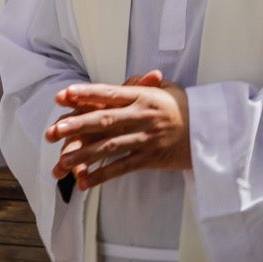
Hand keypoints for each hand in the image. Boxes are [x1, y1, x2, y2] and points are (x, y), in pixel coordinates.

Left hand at [46, 75, 190, 190]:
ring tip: (62, 160)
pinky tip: (85, 181)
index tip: (63, 95)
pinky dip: (103, 175)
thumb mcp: (166, 89)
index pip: (109, 94)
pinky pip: (123, 168)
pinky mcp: (150, 158)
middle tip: (53, 131)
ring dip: (84, 154)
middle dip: (76, 126)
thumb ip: (142, 85)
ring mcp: (146, 139)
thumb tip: (126, 80)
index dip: (85, 95)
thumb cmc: (183, 108)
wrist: (209, 132)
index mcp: (143, 96)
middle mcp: (142, 116)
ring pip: (110, 147)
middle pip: (104, 121)